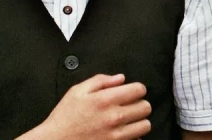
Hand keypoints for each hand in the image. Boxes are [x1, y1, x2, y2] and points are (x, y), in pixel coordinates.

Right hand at [31, 73, 150, 139]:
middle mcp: (114, 117)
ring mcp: (116, 135)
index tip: (131, 93)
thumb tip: (121, 78)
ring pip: (146, 125)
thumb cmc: (65, 116)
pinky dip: (133, 136)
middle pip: (146, 107)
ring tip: (129, 120)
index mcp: (106, 100)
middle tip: (129, 106)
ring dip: (139, 121)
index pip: (140, 89)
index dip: (137, 89)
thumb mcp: (77, 91)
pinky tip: (122, 132)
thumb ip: (100, 80)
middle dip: (139, 104)